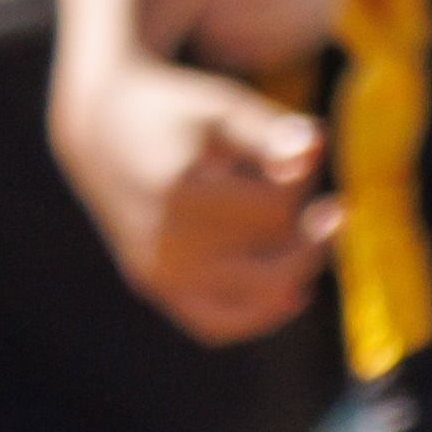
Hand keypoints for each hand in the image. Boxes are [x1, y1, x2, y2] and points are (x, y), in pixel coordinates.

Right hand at [66, 57, 334, 346]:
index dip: (303, 185)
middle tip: (334, 210)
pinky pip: (216, 324)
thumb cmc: (171, 111)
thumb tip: (315, 149)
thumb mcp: (220, 107)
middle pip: (272, 261)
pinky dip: (256, 315)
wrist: (97, 131)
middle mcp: (165, 241)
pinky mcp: (153, 285)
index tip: (303, 161)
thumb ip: (269, 130)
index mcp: (179, 191)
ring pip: (253, 300)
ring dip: (295, 274)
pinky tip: (288, 291)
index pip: (276, 211)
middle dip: (312, 236)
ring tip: (314, 245)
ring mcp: (157, 270)